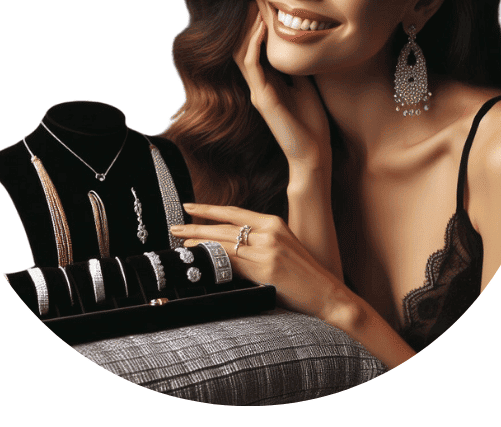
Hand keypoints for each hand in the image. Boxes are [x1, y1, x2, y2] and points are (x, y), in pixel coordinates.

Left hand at [175, 202, 345, 319]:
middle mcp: (270, 232)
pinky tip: (202, 260)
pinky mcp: (266, 269)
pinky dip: (214, 260)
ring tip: (182, 244)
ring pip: (224, 243)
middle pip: (224, 226)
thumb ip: (258, 242)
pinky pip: (232, 262)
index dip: (209, 209)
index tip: (189, 206)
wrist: (326, 294)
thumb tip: (228, 244)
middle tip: (174, 227)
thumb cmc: (303, 275)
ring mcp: (268, 250)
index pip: (234, 212)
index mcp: (274, 223)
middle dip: (196, 226)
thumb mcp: (282, 248)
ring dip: (200, 243)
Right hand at [236, 4, 330, 168]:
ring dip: (246, 30)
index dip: (253, 28)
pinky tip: (261, 28)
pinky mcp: (262, 98)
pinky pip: (251, 65)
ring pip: (241, 53)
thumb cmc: (312, 123)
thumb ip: (297, 69)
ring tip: (252, 8)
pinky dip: (254, 44)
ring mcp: (257, 92)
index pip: (253, 50)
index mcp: (267, 84)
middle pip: (241, 48)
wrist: (313, 153)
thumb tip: (299, 44)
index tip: (259, 5)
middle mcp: (257, 86)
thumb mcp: (306, 86)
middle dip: (244, 24)